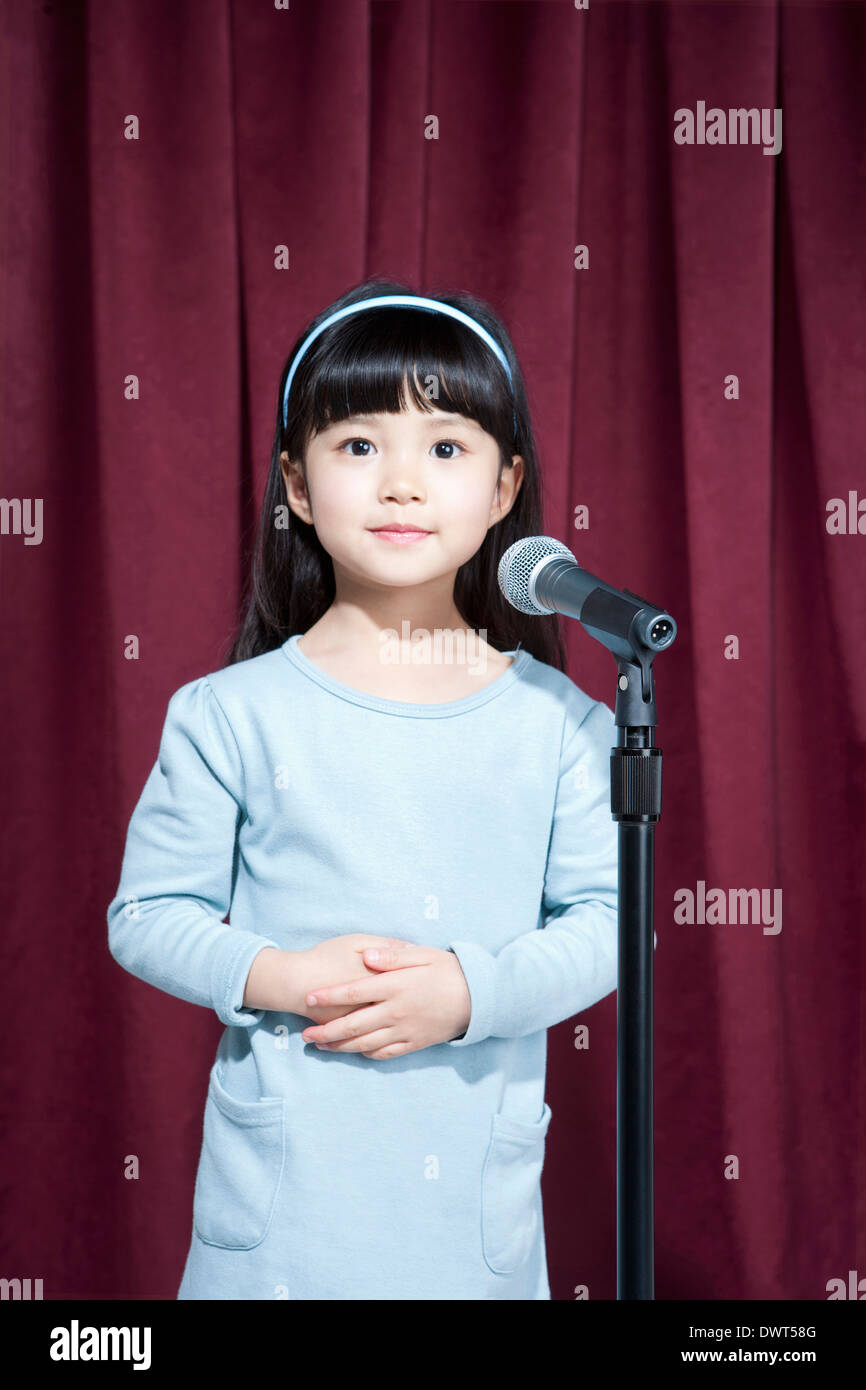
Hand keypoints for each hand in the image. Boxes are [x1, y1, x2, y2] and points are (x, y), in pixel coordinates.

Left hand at [301, 944, 471, 1059]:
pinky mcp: (415, 1043)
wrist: (478, 998)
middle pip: (353, 1025)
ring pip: (365, 1043)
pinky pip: (386, 1053)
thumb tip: (365, 955)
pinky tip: (356, 1052)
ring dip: (340, 1046)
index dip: (329, 996)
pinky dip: (367, 1054)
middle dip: (326, 1031)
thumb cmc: (449, 970)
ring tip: (321, 1045)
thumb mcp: (422, 954)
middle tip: (305, 1034)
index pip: (354, 992)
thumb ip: (391, 956)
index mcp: (396, 987)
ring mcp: (405, 1031)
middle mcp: (396, 1012)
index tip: (308, 997)